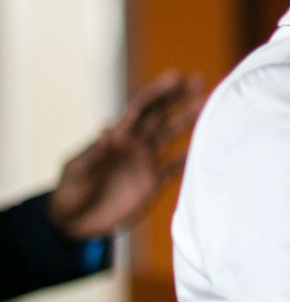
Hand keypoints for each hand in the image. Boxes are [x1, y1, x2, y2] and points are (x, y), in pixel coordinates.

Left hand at [48, 71, 205, 240]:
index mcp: (116, 138)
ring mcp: (145, 164)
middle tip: (200, 80)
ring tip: (209, 105)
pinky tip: (206, 147)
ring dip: (189, 121)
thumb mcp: (75, 170)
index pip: (140, 108)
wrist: (73, 224)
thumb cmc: (68, 193)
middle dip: (179, 97)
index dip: (158, 92)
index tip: (176, 76)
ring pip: (172, 136)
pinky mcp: (151, 185)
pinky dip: (190, 158)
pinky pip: (175, 168)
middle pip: (161, 115)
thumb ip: (93, 152)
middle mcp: (134, 146)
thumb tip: (108, 129)